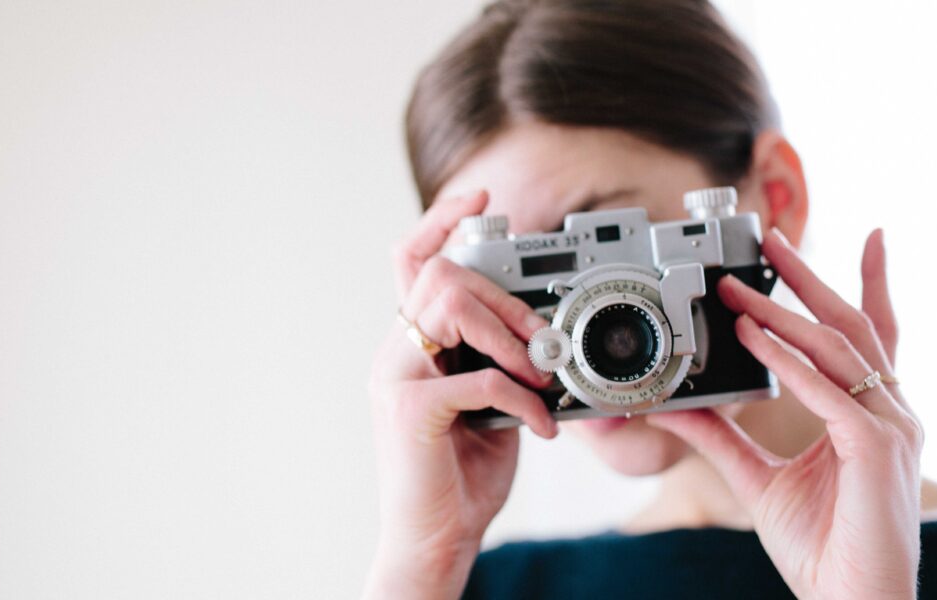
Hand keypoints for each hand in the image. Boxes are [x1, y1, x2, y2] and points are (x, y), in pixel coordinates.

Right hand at [364, 190, 557, 598]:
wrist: (435, 542)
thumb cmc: (460, 478)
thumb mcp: (490, 406)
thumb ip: (500, 363)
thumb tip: (542, 335)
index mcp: (411, 347)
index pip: (413, 261)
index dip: (441, 219)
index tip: (479, 197)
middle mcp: (394, 354)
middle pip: (442, 273)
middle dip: (506, 297)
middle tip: (542, 341)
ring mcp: (394, 379)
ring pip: (447, 301)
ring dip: (508, 332)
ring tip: (539, 373)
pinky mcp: (409, 410)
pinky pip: (475, 375)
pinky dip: (522, 397)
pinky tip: (541, 425)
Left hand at [648, 228, 921, 599]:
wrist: (850, 599)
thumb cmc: (823, 547)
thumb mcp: (756, 478)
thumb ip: (719, 438)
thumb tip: (671, 405)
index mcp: (872, 413)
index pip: (872, 336)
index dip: (869, 283)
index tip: (865, 239)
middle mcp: (890, 412)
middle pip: (853, 326)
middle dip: (811, 278)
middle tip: (774, 239)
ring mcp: (890, 428)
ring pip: (837, 349)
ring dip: (783, 313)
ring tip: (737, 290)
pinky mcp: (877, 450)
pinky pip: (830, 393)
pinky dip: (789, 363)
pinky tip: (753, 339)